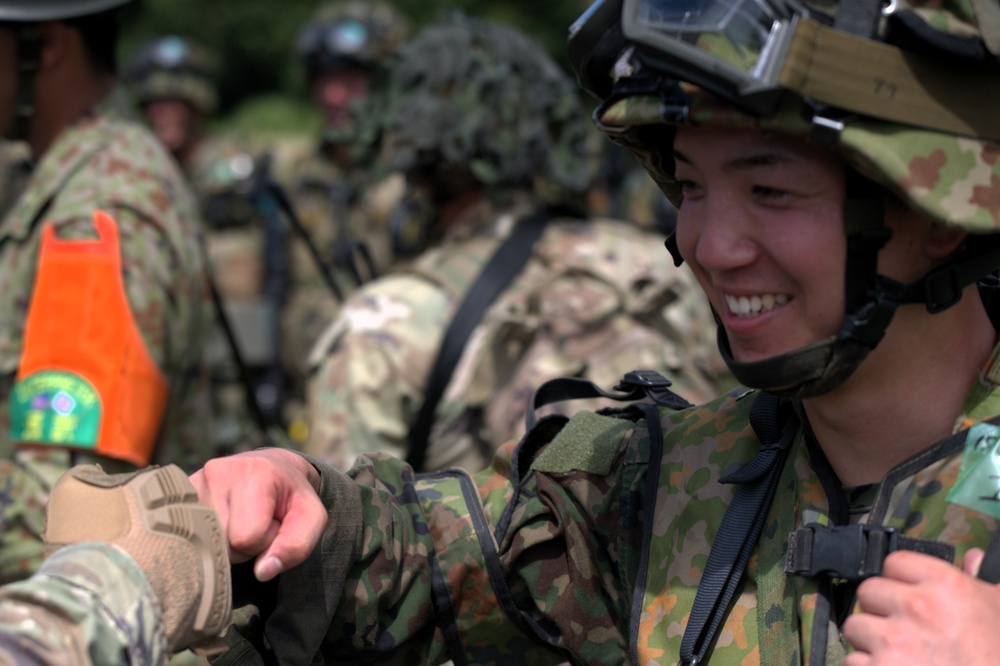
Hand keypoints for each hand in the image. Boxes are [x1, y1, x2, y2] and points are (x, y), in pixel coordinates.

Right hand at [190, 448, 325, 581]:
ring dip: (223, 541)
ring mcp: (192, 480)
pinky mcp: (175, 490)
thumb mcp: (311, 518)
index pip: (247, 538)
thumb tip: (263, 572)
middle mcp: (217, 471)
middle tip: (254, 523)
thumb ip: (297, 547)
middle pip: (222, 544)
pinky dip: (205, 534)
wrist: (273, 468)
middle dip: (242, 545)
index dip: (264, 541)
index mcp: (255, 474)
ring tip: (238, 519)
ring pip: (202, 543)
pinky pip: (184, 534)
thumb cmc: (292, 498)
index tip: (271, 524)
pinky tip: (219, 518)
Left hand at [842, 549, 999, 665]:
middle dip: (880, 610)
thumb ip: (983, 581)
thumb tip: (973, 558)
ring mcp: (894, 640)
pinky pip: (852, 660)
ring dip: (870, 640)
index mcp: (945, 586)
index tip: (907, 592)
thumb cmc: (999, 657)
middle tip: (901, 627)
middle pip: (868, 592)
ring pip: (855, 625)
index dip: (899, 579)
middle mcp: (916, 607)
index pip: (894, 562)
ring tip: (897, 653)